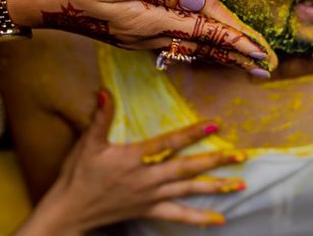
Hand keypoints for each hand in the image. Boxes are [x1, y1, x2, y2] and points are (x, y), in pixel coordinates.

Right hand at [11, 0, 272, 74]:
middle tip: (268, 67)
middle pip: (202, 46)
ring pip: (189, 47)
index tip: (264, 53)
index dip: (236, 41)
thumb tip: (196, 1)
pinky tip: (200, 45)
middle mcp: (146, 35)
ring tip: (244, 59)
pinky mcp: (128, 32)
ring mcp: (137, 37)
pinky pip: (172, 43)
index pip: (203, 32)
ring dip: (219, 53)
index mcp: (148, 20)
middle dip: (236, 55)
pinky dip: (196, 45)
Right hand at [20, 90, 244, 234]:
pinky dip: (200, 219)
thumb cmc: (79, 175)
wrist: (71, 210)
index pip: (169, 143)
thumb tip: (104, 92)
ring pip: (188, 191)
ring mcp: (151, 196)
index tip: (215, 125)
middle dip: (216, 161)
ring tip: (241, 184)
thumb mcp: (88, 144)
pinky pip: (179, 216)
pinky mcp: (149, 210)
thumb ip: (100, 117)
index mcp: (134, 158)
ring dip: (216, 187)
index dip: (192, 133)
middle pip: (187, 168)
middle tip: (241, 155)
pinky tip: (220, 220)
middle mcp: (148, 178)